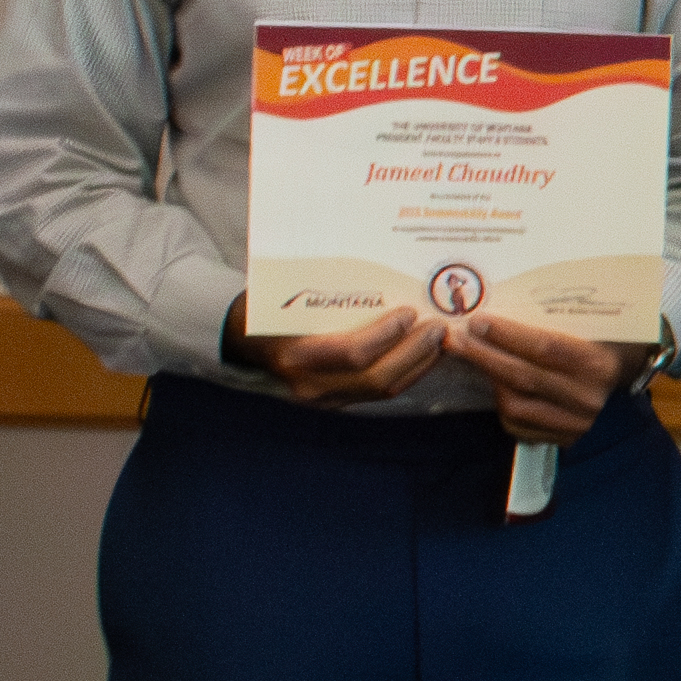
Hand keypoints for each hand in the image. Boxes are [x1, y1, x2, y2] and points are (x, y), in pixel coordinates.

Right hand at [228, 304, 446, 403]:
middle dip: (414, 352)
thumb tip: (386, 276)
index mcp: (295, 355)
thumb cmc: (270, 310)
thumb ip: (331, 296)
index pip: (353, 353)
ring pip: (382, 390)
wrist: (241, 341)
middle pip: (376, 378)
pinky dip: (406, 374)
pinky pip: (378, 394)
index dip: (388, 335)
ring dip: (417, 364)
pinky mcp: (336, 404)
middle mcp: (309, 385)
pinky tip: (423, 355)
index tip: (410, 313)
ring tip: (439, 340)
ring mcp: (323, 400)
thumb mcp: (291, 298)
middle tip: (438, 327)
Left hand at [454, 310, 648, 446]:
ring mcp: (575, 424)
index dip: (507, 335)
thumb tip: (501, 303)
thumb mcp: (591, 327)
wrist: (626, 377)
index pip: (545, 348)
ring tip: (475, 360)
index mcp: (597, 365)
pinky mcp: (564, 439)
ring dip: (491, 381)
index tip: (477, 321)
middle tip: (456, 340)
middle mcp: (586, 398)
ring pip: (516, 406)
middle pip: (523, 377)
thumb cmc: (603, 343)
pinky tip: (496, 387)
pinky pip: (519, 427)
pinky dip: (502, 407)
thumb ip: (554, 321)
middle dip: (484, 356)